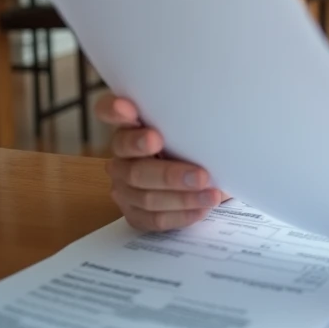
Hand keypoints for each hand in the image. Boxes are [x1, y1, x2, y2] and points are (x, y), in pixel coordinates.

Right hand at [94, 92, 229, 230]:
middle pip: (133, 167)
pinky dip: (181, 215)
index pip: (108, 111)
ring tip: (212, 194)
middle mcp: (122, 156)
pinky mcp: (134, 213)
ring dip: (183, 197)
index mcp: (131, 125)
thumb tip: (220, 118)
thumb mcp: (198, 132)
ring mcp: (124, 186)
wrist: (206, 179)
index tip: (129, 108)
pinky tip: (201, 209)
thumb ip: (192, 125)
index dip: (113, 111)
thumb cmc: (198, 146)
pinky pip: (154, 218)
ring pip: (146, 196)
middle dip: (168, 174)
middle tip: (201, 175)